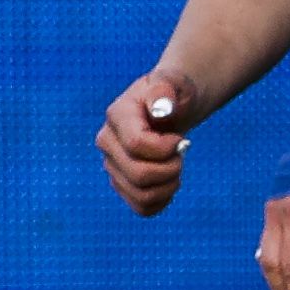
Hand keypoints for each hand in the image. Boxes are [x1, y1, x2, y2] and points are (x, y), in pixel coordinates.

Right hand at [97, 67, 194, 215]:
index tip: (180, 139)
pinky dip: (162, 200)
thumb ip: (166, 89)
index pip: (136, 145)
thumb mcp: (173, 82)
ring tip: (176, 168)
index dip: (165, 148)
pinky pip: (142, 208)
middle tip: (181, 154)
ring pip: (141, 196)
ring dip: (168, 186)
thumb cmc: (173, 93)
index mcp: (117, 116)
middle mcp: (107, 143)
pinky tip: (169, 182)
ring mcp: (112, 165)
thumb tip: (161, 107)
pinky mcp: (122, 183)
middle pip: (139, 175)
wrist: (169, 107)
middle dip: (171, 169)